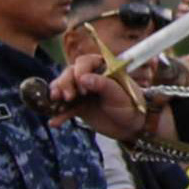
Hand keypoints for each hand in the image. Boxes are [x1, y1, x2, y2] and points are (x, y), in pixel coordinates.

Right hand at [41, 55, 160, 144]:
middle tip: (68, 97)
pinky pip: (64, 108)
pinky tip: (54, 122)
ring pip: (62, 88)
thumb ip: (104, 85)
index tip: (83, 88)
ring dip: (56, 94)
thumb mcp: (121, 95)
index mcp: (103, 68)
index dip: (80, 72)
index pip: (84, 62)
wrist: (133, 126)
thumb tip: (83, 78)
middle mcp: (89, 77)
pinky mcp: (77, 106)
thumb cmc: (132, 105)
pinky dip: (58, 115)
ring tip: (55, 102)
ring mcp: (81, 91)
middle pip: (69, 73)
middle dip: (64, 83)